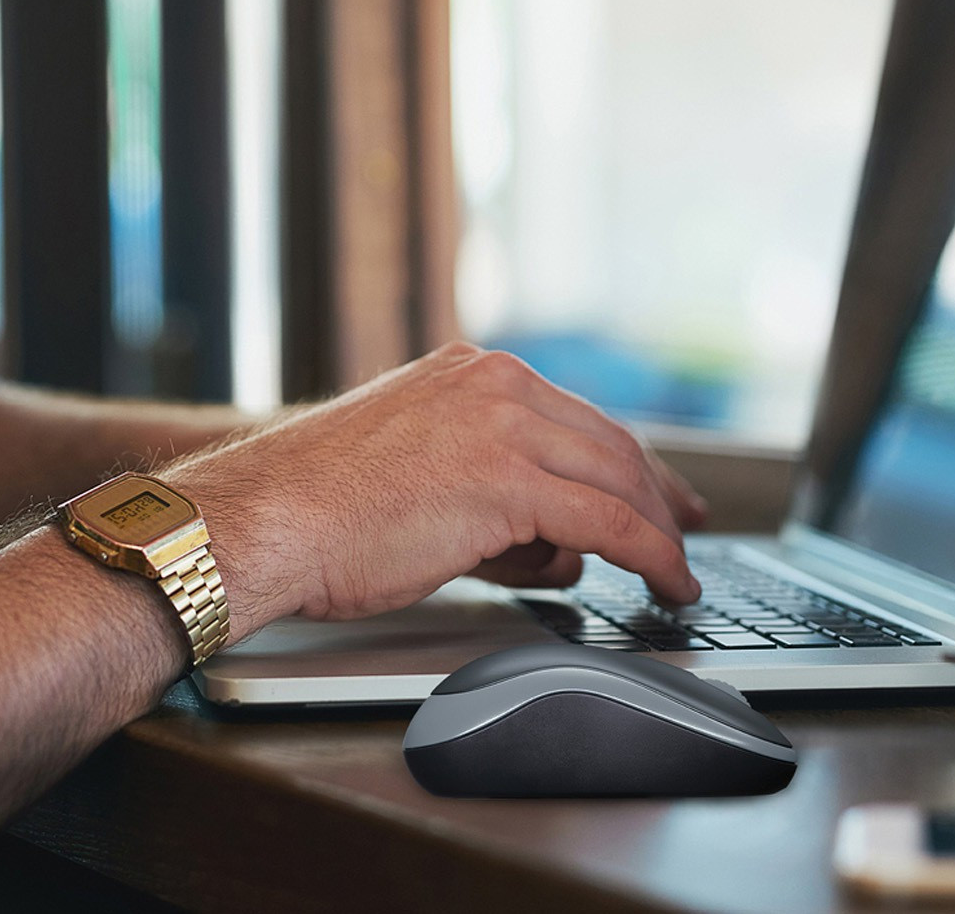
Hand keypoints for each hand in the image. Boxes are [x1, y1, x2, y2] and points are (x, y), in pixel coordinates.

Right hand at [167, 343, 707, 641]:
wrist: (267, 518)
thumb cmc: (320, 509)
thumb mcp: (413, 467)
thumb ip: (487, 486)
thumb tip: (552, 538)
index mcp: (467, 371)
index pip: (574, 414)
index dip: (628, 460)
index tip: (656, 490)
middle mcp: (491, 382)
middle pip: (609, 440)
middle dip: (658, 493)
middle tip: (687, 530)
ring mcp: (502, 424)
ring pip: (618, 478)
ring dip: (658, 532)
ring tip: (673, 574)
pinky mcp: (507, 479)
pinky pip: (610, 521)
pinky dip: (653, 556)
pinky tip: (669, 583)